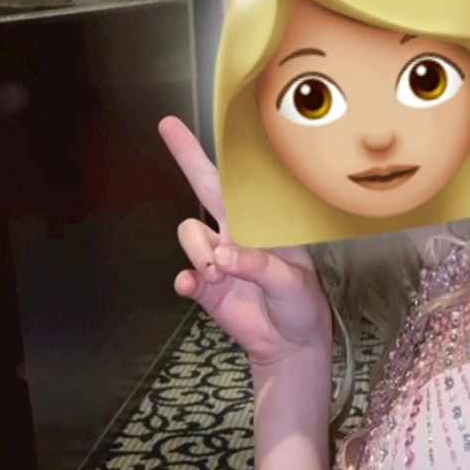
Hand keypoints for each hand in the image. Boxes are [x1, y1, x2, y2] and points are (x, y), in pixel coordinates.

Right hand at [160, 116, 331, 368]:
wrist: (291, 345)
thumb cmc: (301, 305)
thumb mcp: (292, 282)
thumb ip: (258, 265)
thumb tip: (222, 257)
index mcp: (261, 225)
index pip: (239, 184)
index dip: (221, 154)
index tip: (189, 124)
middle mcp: (235, 234)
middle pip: (204, 190)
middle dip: (187, 158)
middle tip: (168, 128)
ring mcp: (217, 259)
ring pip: (190, 235)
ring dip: (199, 252)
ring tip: (219, 275)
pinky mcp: (205, 288)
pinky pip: (185, 274)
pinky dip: (185, 280)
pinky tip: (192, 286)